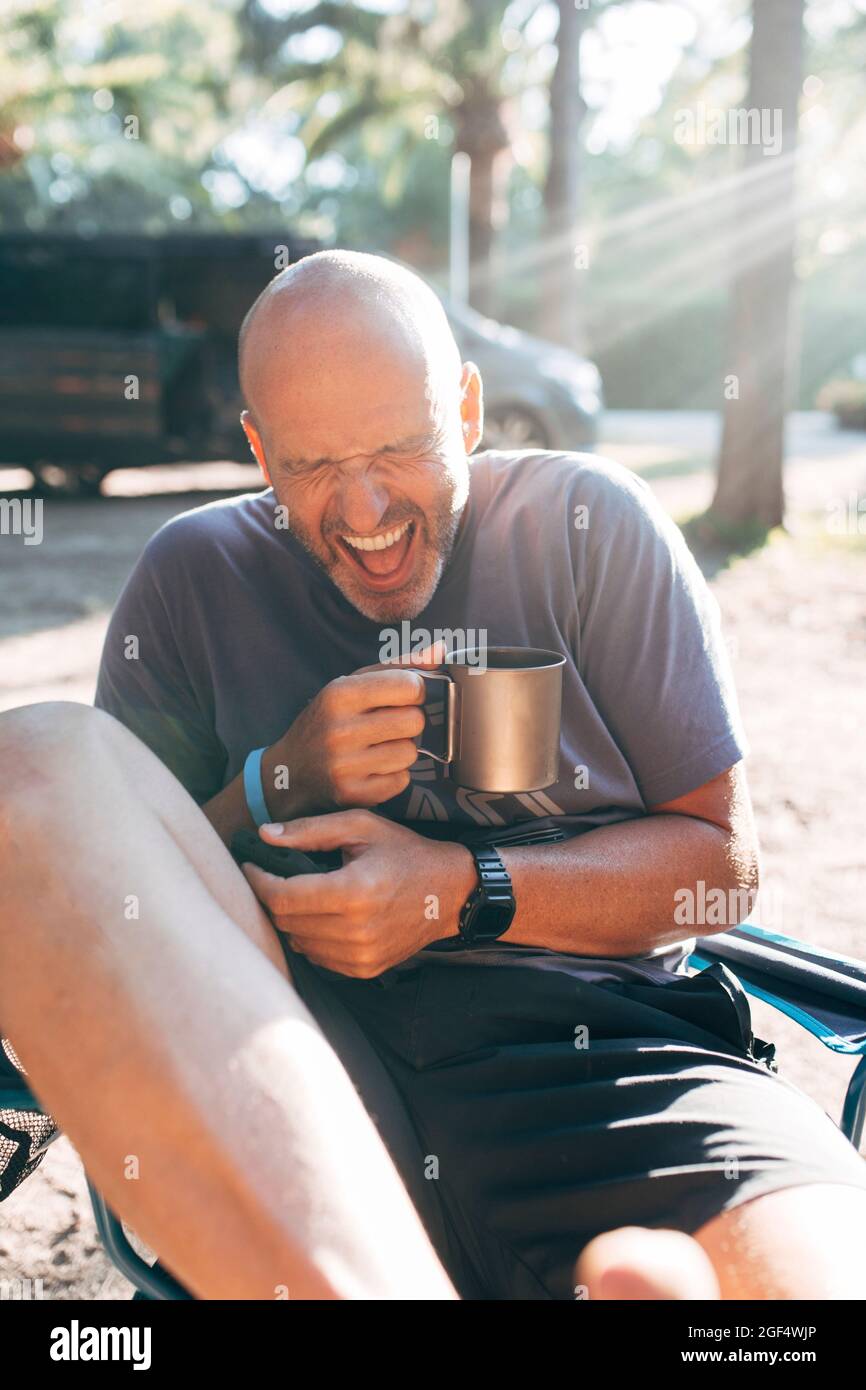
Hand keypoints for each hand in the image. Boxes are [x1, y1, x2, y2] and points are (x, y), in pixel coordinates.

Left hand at [240, 810, 476, 977]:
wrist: (449, 892)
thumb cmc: (404, 852)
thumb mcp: (361, 827)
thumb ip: (311, 831)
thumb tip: (265, 835)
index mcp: (354, 891)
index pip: (283, 897)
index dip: (258, 882)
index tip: (250, 866)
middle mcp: (358, 930)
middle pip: (286, 922)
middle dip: (271, 898)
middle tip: (271, 876)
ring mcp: (362, 955)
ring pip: (298, 942)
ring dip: (290, 918)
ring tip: (299, 894)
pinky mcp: (365, 969)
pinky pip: (317, 957)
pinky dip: (310, 936)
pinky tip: (322, 915)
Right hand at [263, 643, 446, 818]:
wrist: (288, 771)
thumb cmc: (328, 721)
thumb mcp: (352, 685)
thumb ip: (398, 667)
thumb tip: (440, 650)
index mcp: (340, 694)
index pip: (410, 685)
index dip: (413, 692)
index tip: (401, 698)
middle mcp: (340, 729)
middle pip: (415, 721)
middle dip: (408, 722)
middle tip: (389, 726)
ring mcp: (345, 765)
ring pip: (410, 753)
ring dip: (401, 750)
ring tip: (378, 748)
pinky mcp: (352, 794)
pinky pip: (401, 781)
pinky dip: (393, 775)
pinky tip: (372, 769)